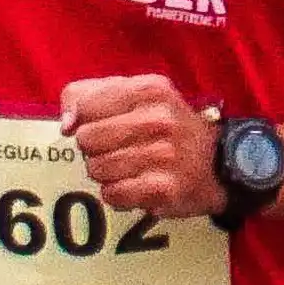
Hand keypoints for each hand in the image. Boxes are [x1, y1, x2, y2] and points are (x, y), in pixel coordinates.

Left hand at [61, 75, 217, 220]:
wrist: (218, 163)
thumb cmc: (165, 126)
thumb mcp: (134, 94)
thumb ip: (88, 96)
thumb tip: (65, 124)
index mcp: (149, 90)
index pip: (85, 105)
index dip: (85, 119)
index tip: (103, 125)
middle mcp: (159, 120)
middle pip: (86, 139)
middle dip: (95, 148)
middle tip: (118, 149)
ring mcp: (164, 155)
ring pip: (96, 169)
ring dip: (106, 173)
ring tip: (130, 168)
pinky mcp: (164, 189)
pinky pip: (112, 194)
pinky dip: (118, 194)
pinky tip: (136, 185)